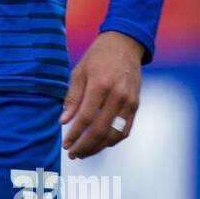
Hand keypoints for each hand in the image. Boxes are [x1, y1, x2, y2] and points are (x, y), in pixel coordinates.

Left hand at [60, 30, 143, 159]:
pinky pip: (126, 130)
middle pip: (100, 130)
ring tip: (84, 152)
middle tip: (73, 154)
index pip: (85, 118)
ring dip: (99, 147)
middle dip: (85, 146)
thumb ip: (72, 98)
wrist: (124, 45)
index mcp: (100, 85)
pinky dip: (113, 140)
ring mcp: (129, 102)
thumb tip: (63, 122)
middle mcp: (117, 95)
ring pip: (115, 134)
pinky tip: (100, 144)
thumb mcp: (79, 72)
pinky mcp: (136, 105)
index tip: (65, 144)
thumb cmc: (97, 58)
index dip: (74, 135)